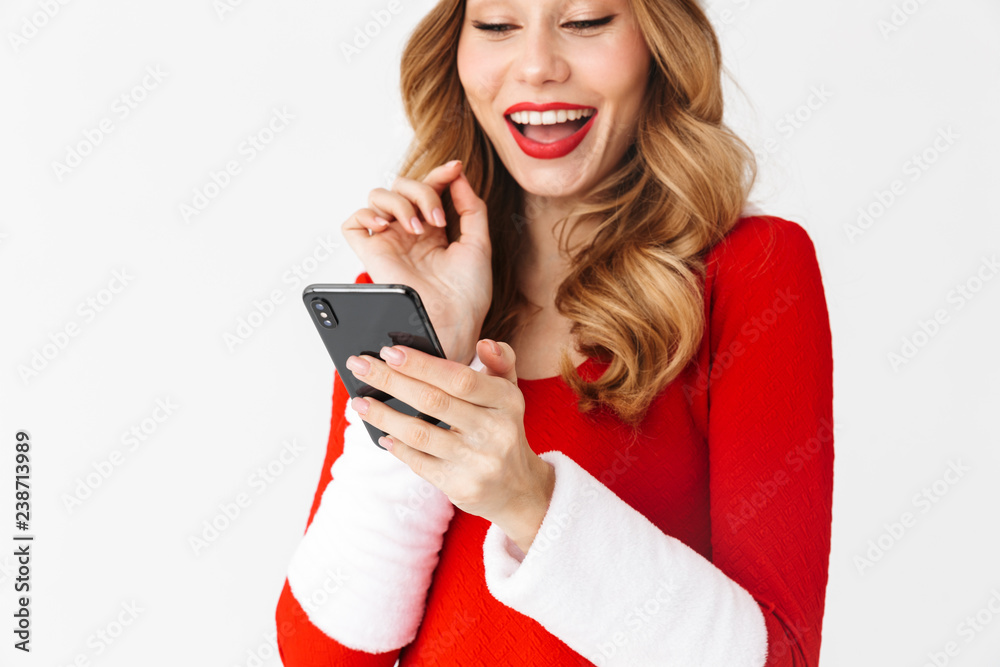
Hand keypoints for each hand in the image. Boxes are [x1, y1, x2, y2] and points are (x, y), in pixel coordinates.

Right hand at [341, 161, 492, 364]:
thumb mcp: (479, 243)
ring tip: (418, 228)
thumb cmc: (468, 293)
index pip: (428, 188)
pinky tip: (388, 225)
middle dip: (422, 191)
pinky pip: (353, 222)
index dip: (439, 174)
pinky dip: (367, 214)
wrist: (452, 320)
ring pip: (378, 196)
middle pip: (402, 185)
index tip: (455, 169)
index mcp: (433, 231)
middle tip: (437, 219)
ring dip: (400, 201)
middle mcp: (408, 234)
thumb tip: (458, 175)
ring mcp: (388, 242)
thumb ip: (471, 207)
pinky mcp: (370, 254)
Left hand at [344, 339, 555, 553]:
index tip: (390, 351)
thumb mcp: (510, 394)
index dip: (422, 364)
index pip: (459, 378)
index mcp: (506, 401)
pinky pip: (419, 463)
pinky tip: (382, 434)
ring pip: (419, 433)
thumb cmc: (503, 429)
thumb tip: (484, 343)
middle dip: (390, 381)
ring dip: (384, 415)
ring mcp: (476, 462)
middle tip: (360, 366)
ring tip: (358, 402)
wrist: (519, 489)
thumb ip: (500, 362)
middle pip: (432, 401)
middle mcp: (494, 431)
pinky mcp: (460, 486)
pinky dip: (397, 446)